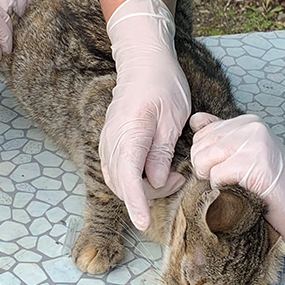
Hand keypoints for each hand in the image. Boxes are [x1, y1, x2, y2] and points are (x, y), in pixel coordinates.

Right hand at [100, 0, 189, 230]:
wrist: (143, 62)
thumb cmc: (163, 84)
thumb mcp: (173, 117)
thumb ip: (162, 152)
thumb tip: (154, 182)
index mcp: (130, 130)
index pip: (127, 176)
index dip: (136, 203)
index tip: (144, 222)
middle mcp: (112, 138)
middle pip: (121, 183)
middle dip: (147, 195)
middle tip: (177, 181)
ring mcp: (107, 140)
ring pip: (117, 179)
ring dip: (141, 188)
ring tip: (170, 176)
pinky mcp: (110, 141)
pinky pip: (116, 169)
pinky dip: (133, 179)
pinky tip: (154, 172)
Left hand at [190, 112, 284, 259]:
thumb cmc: (273, 186)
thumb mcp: (245, 152)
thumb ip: (221, 136)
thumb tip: (195, 120)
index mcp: (247, 121)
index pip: (201, 134)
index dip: (206, 159)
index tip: (227, 170)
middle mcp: (250, 126)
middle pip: (198, 147)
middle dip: (206, 170)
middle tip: (231, 181)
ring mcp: (254, 142)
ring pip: (203, 160)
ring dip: (214, 180)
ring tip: (237, 185)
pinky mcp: (255, 162)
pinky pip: (216, 176)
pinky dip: (223, 189)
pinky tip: (243, 191)